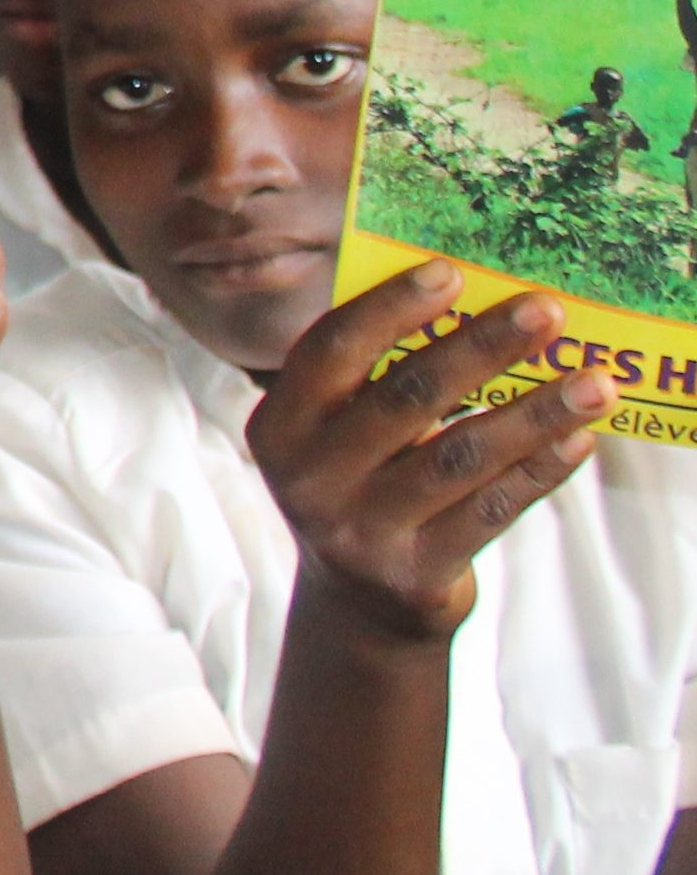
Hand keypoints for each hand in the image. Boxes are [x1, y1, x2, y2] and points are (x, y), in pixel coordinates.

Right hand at [249, 265, 607, 649]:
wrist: (359, 602)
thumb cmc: (360, 483)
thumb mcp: (337, 433)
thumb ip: (374, 378)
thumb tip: (467, 300)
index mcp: (280, 427)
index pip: (331, 350)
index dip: (389, 308)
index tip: (451, 272)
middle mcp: (308, 478)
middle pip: (405, 396)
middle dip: (481, 346)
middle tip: (545, 310)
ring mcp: (359, 529)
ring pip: (460, 455)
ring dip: (535, 413)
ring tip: (595, 382)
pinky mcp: (414, 572)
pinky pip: (491, 510)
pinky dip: (539, 471)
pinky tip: (580, 440)